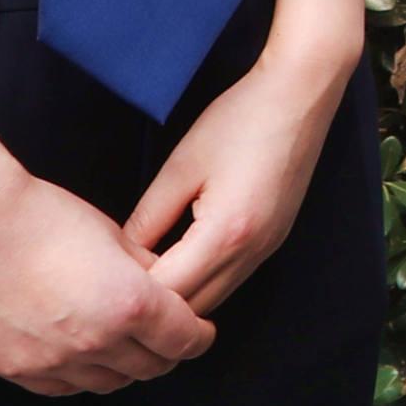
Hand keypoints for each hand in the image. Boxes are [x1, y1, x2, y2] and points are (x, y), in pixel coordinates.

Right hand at [0, 167, 220, 394]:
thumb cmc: (44, 216)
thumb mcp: (113, 235)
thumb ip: (147, 272)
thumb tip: (170, 294)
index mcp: (130, 303)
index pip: (185, 340)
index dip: (199, 336)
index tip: (199, 330)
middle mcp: (96, 341)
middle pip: (151, 368)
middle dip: (166, 352)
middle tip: (165, 337)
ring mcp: (54, 361)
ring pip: (109, 383)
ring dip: (124, 366)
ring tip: (121, 343)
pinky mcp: (19, 369)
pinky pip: (65, 387)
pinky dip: (81, 373)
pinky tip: (81, 351)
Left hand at [126, 39, 354, 314]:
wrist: (301, 94)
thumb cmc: (240, 120)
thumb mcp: (181, 166)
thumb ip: (148, 217)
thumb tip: (122, 256)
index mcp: (226, 234)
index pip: (169, 291)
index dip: (133, 292)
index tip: (104, 281)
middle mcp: (251, 253)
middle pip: (194, 310)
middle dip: (155, 306)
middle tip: (117, 288)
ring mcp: (267, 251)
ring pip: (214, 302)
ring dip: (180, 298)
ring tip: (144, 279)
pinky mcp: (273, 241)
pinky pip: (231, 280)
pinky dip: (202, 282)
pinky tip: (178, 262)